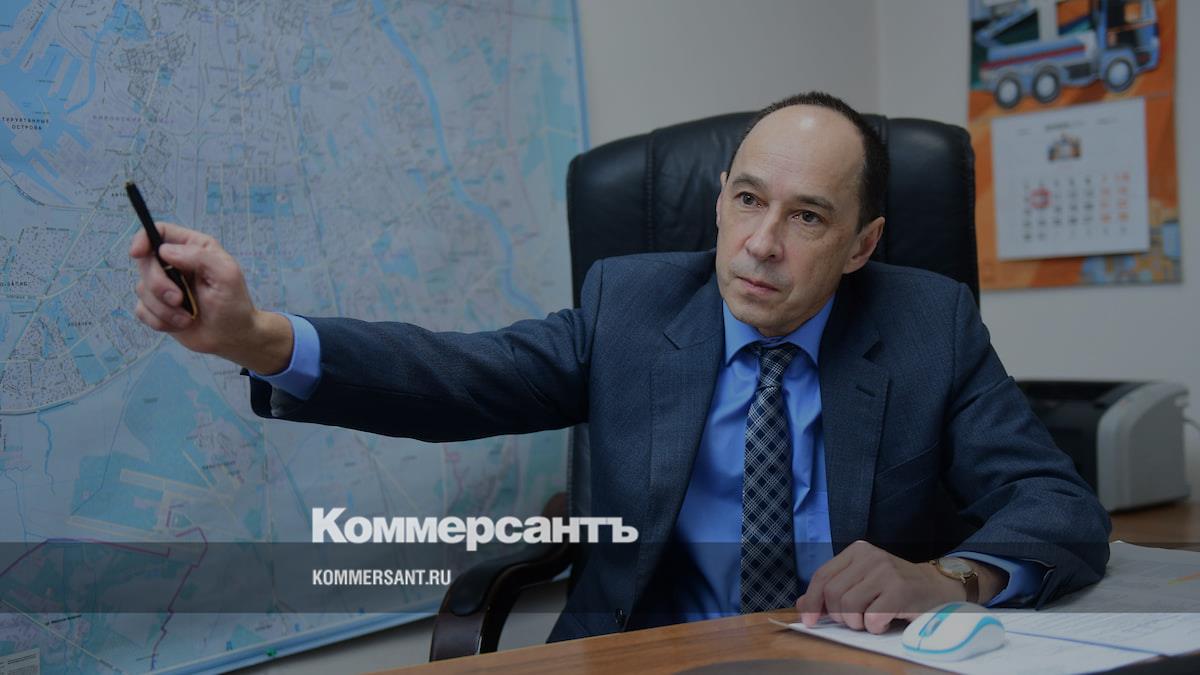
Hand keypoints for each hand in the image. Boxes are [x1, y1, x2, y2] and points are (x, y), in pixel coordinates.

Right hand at [129, 221, 292, 372]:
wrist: (232, 337)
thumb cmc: (234, 304)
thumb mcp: (226, 275)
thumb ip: (199, 256)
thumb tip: (165, 251)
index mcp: (194, 247)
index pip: (160, 231)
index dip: (143, 238)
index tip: (138, 253)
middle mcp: (175, 263)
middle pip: (145, 261)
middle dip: (158, 284)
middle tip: (178, 299)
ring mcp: (164, 285)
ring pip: (142, 289)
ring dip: (163, 308)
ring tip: (187, 317)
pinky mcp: (157, 307)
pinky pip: (141, 310)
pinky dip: (159, 320)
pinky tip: (180, 324)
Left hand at [795, 541, 1002, 633]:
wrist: (938, 588)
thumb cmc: (895, 588)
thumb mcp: (862, 583)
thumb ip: (832, 591)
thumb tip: (801, 606)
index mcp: (857, 551)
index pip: (822, 576)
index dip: (811, 601)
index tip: (809, 621)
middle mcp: (870, 557)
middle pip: (833, 594)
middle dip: (839, 616)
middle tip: (855, 620)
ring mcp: (886, 572)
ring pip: (849, 607)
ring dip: (857, 623)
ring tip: (870, 620)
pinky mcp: (901, 591)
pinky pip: (872, 618)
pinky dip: (875, 627)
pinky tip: (885, 622)